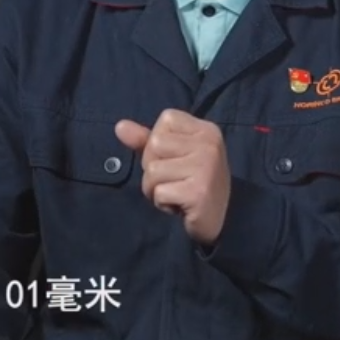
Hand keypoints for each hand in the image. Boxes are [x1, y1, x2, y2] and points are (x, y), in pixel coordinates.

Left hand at [114, 109, 231, 245]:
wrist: (220, 220)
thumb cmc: (193, 182)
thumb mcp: (171, 155)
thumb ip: (146, 139)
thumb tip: (120, 126)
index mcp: (206, 130)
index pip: (166, 119)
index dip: (159, 142)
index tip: (177, 160)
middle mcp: (209, 144)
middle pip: (154, 145)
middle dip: (154, 168)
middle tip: (176, 181)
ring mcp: (206, 167)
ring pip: (152, 170)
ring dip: (156, 188)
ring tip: (177, 193)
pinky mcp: (198, 192)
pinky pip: (159, 192)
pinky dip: (163, 203)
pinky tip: (181, 206)